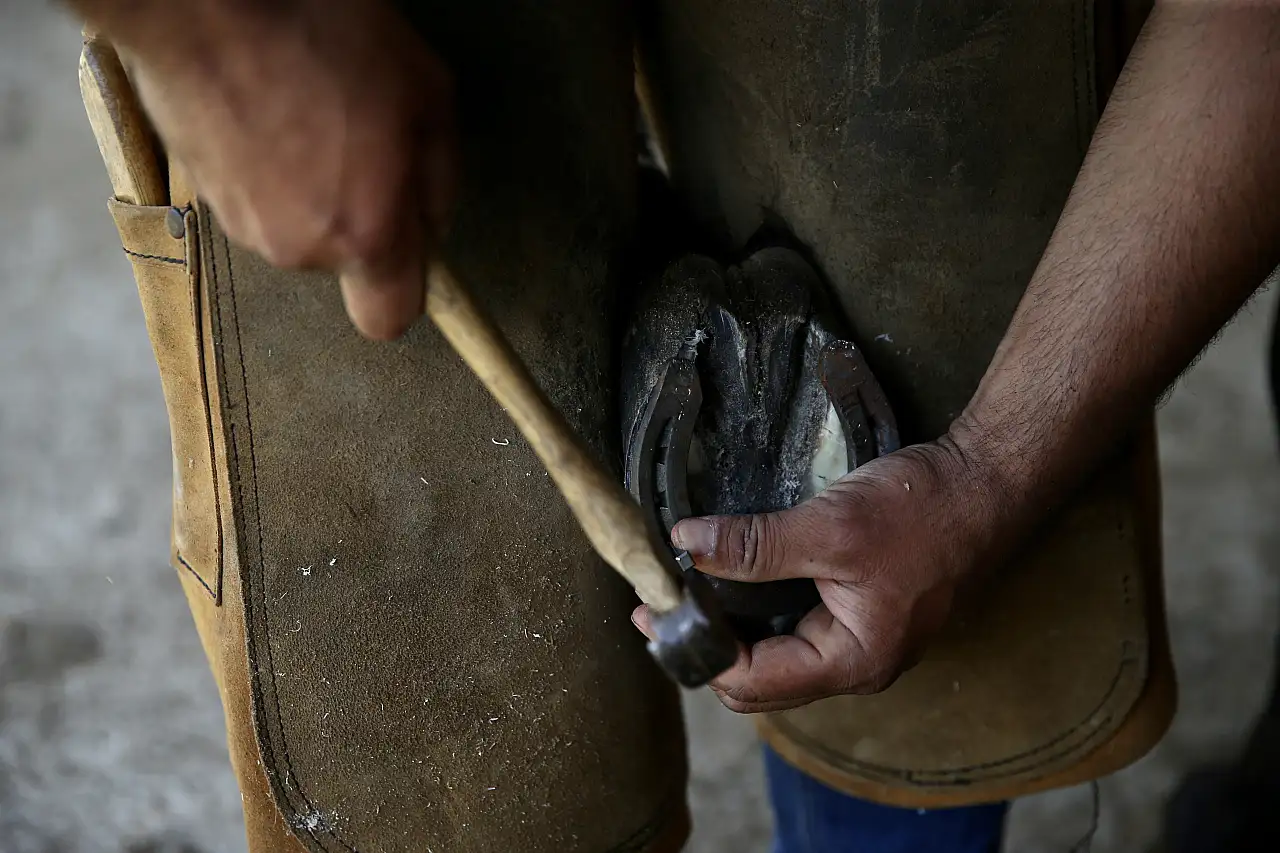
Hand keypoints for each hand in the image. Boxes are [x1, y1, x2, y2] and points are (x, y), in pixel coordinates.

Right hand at [121, 0, 454, 339]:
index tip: (410, 240)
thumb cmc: (328, 37)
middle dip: (360, 213)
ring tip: (308, 111)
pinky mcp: (201, 194)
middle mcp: (298, 248)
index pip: (388, 321)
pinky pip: (256, 196)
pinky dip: (268, 166)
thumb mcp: (428, 95)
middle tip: (360, 138)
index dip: (403, 287)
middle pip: (343, 259)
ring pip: (298, 225)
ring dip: (311, 185)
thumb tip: (430, 224)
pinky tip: (267, 108)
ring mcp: (241, 224)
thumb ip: (440, 179)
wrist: (204, 5)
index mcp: (364, 235)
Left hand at [633, 433, 1015, 712]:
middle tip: (661, 603)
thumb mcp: (830, 526)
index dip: (698, 648)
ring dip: (731, 627)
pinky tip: (733, 574)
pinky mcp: (860, 610)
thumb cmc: (924, 511)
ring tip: (688, 587)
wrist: (985, 482)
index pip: (751, 680)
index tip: (655, 610)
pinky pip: (796, 625)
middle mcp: (855, 663)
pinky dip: (759, 607)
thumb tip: (687, 546)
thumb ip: (756, 545)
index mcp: (852, 661)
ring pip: (776, 653)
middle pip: (760, 678)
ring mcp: (860, 638)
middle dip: (708, 645)